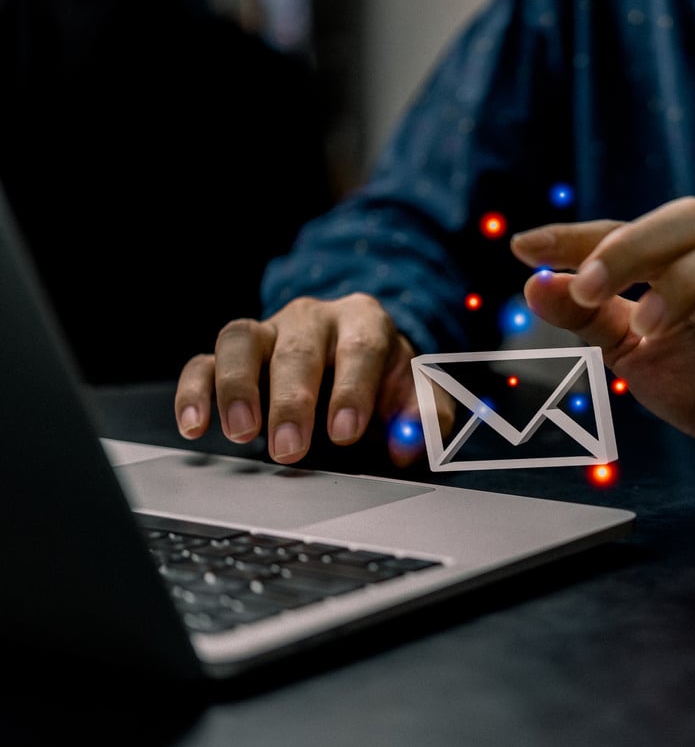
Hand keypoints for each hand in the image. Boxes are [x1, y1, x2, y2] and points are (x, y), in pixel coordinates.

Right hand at [174, 293, 454, 465]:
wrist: (358, 368)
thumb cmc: (386, 385)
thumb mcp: (419, 398)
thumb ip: (426, 419)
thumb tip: (408, 445)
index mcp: (365, 322)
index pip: (361, 347)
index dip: (352, 389)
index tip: (346, 431)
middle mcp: (314, 319)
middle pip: (298, 348)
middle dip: (292, 400)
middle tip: (291, 447)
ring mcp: (269, 332)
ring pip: (241, 341)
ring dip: (237, 388)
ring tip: (242, 433)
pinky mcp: (232, 355)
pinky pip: (204, 362)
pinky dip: (196, 391)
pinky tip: (195, 425)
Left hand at [510, 197, 694, 480]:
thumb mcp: (636, 351)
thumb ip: (588, 319)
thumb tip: (532, 283)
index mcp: (686, 262)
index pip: (630, 231)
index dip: (578, 236)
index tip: (525, 248)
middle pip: (694, 219)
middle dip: (635, 245)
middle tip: (587, 289)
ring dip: (689, 281)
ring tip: (647, 327)